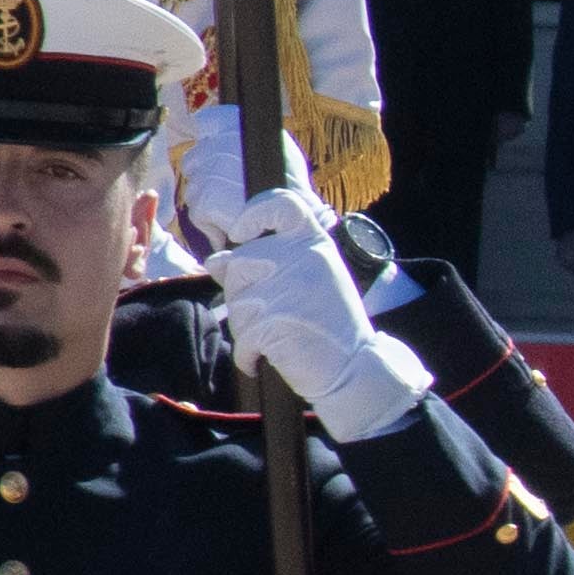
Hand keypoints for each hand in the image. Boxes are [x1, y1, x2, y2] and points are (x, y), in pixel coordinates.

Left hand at [201, 178, 426, 435]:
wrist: (357, 370)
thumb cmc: (332, 326)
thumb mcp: (306, 283)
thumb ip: (264, 265)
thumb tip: (216, 260)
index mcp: (316, 244)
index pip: (281, 204)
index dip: (254, 213)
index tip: (242, 232)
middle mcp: (302, 259)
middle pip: (239, 262)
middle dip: (244, 294)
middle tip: (275, 317)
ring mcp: (287, 289)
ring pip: (236, 301)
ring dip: (248, 326)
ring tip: (280, 337)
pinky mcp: (274, 322)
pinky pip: (242, 336)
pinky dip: (249, 355)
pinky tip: (269, 358)